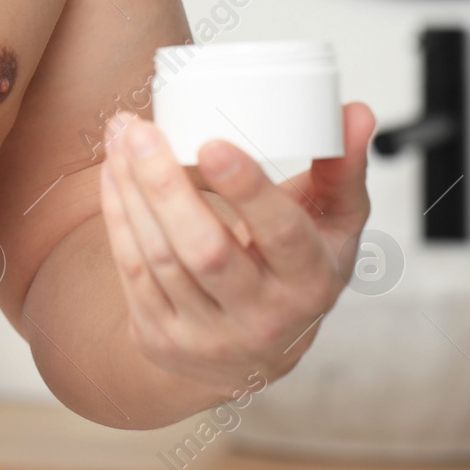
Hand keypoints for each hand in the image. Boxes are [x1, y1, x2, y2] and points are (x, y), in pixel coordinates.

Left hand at [99, 104, 375, 393]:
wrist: (255, 356)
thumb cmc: (296, 272)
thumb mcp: (334, 226)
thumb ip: (343, 167)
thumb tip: (356, 112)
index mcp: (311, 282)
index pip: (282, 235)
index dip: (248, 191)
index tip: (214, 144)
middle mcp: (262, 318)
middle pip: (206, 250)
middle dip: (166, 185)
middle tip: (142, 130)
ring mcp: (208, 335)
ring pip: (160, 258)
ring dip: (132, 191)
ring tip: (122, 137)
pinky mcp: (163, 339)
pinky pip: (131, 271)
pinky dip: (119, 216)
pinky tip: (113, 175)